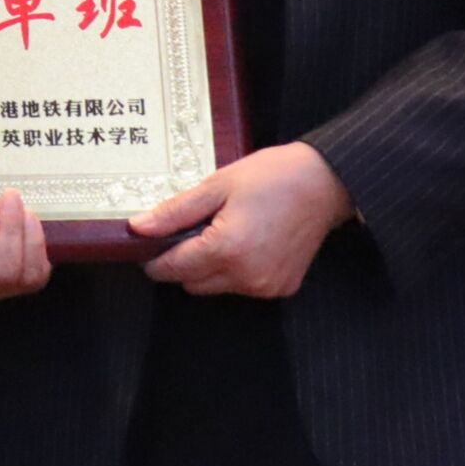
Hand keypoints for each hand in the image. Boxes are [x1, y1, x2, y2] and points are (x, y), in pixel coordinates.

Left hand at [131, 144, 351, 298]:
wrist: (326, 183)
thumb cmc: (273, 177)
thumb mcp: (218, 185)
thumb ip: (175, 211)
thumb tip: (138, 228)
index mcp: (227, 249)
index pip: (172, 269)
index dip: (154, 258)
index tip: (149, 245)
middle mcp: (246, 276)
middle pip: (191, 283)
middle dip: (183, 261)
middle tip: (192, 230)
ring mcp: (265, 286)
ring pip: (216, 288)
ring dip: (210, 268)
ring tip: (224, 231)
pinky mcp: (281, 288)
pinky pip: (243, 288)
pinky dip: (236, 271)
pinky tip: (247, 242)